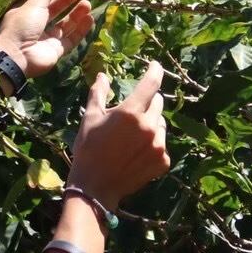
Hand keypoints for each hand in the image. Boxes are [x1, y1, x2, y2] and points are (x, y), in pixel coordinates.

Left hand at [0, 0, 94, 78]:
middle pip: (58, 11)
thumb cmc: (22, 26)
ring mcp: (48, 39)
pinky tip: (90, 19)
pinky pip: (72, 38)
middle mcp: (38, 25)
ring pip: (66, 25)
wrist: (17, 56)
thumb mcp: (35, 3)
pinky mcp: (57, 50)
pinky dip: (81, 29)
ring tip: (88, 4)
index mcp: (29, 12)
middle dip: (70, 1)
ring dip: (77, 15)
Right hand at [68, 61, 168, 209]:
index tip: (155, 66)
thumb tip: (102, 75)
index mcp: (131, 112)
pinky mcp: (163, 161)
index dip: (155, 71)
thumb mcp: (90, 117)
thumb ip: (99, 93)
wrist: (95, 187)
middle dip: (147, 102)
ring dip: (151, 123)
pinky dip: (153, 143)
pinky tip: (136, 151)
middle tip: (132, 112)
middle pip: (157, 103)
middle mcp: (149, 126)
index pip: (151, 83)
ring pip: (161, 123)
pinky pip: (162, 143)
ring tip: (132, 135)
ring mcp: (158, 145)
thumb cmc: (88, 149)